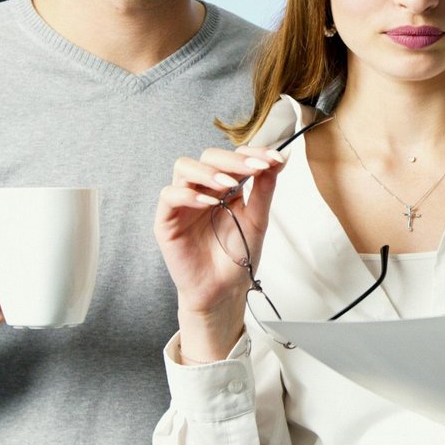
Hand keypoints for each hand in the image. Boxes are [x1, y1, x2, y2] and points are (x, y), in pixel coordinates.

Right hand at [154, 145, 287, 362]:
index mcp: (223, 186)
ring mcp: (183, 202)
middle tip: (255, 167)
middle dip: (233, 159)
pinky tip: (209, 203)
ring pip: (184, 167)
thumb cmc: (237, 256)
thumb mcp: (257, 220)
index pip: (232, 157)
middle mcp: (202, 189)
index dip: (251, 153)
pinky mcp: (166, 220)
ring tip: (229, 184)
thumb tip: (278, 160)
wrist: (223, 291)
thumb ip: (264, 190)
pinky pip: (169, 196)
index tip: (274, 158)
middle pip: (208, 156)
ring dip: (209, 171)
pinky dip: (188, 195)